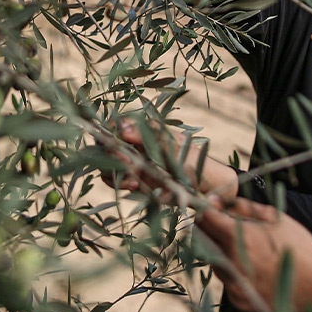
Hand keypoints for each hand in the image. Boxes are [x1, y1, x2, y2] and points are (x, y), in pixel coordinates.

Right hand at [106, 119, 237, 198]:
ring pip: (106, 164)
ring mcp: (132, 163)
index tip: (118, 141)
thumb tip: (123, 129)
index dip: (111, 132)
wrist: (205, 186)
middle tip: (128, 163)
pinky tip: (135, 185)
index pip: (115, 124)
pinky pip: (115, 180)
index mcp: (143, 129)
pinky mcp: (133, 180)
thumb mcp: (172, 146)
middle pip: (105, 145)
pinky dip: (120, 183)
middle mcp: (134, 144)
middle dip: (111, 155)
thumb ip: (147, 137)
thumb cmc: (192, 159)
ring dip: (113, 171)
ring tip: (133, 179)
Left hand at [193, 194, 311, 311]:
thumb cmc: (299, 248)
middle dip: (210, 231)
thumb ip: (242, 207)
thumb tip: (214, 200)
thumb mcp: (275, 218)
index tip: (209, 208)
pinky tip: (254, 268)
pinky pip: (227, 280)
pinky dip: (234, 271)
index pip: (205, 219)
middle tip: (225, 226)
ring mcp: (233, 284)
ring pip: (213, 261)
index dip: (205, 211)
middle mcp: (230, 262)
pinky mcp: (237, 299)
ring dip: (221, 251)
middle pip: (203, 241)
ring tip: (248, 249)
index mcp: (238, 238)